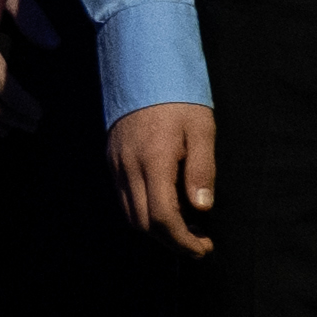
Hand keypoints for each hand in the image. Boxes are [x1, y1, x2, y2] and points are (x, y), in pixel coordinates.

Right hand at [111, 103, 216, 254]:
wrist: (143, 69)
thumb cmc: (180, 99)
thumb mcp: (202, 130)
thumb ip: (202, 170)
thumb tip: (202, 208)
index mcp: (154, 160)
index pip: (162, 217)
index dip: (183, 241)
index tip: (204, 247)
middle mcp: (129, 167)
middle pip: (143, 223)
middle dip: (171, 242)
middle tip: (199, 243)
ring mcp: (116, 164)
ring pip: (129, 214)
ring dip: (156, 230)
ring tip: (185, 228)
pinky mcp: (112, 160)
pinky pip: (123, 198)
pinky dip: (143, 212)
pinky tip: (165, 206)